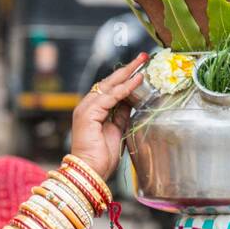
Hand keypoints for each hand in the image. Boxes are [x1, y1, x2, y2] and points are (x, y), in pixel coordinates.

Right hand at [69, 53, 145, 181]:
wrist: (91, 171)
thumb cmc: (101, 157)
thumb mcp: (117, 130)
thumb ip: (122, 114)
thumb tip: (131, 100)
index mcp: (92, 110)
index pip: (110, 88)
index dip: (125, 78)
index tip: (140, 68)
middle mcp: (87, 106)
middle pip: (109, 82)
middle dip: (127, 69)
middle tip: (143, 57)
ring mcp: (86, 108)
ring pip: (109, 86)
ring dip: (127, 74)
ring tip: (142, 64)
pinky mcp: (89, 113)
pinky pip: (110, 96)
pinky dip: (125, 88)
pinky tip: (136, 80)